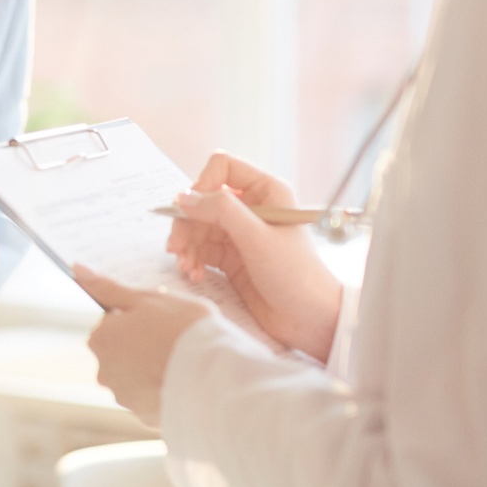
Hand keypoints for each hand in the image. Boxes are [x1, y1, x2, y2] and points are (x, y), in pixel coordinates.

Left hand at [72, 266, 213, 426]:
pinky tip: (184, 381)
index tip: (160, 319)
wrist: (214, 379)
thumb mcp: (147, 299)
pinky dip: (164, 389)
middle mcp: (103, 370)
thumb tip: (77, 271)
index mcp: (101, 337)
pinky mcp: (144, 416)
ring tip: (183, 361)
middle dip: (143, 344)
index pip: (113, 323)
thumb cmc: (183, 330)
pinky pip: (152, 397)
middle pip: (122, 351)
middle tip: (174, 339)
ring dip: (153, 369)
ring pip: (136, 376)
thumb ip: (109, 288)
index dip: (139, 318)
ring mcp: (123, 396)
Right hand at [166, 152, 341, 362]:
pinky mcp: (232, 257)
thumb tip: (183, 197)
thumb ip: (221, 212)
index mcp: (267, 190)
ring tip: (186, 266)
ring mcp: (240, 232)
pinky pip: (201, 249)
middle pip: (203, 200)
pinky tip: (195, 274)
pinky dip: (193, 259)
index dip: (203, 185)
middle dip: (187, 223)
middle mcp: (252, 207)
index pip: (222, 168)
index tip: (190, 210)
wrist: (309, 319)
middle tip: (177, 247)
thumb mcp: (258, 238)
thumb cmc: (297, 275)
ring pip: (197, 226)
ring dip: (187, 245)